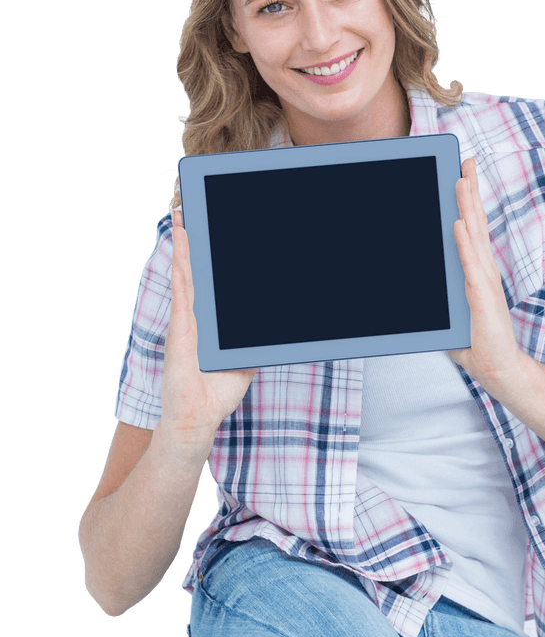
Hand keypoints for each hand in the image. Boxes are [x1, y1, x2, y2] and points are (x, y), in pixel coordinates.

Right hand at [161, 207, 257, 442]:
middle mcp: (194, 320)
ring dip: (182, 252)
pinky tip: (180, 258)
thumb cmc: (216, 395)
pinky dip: (181, 277)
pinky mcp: (180, 334)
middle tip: (187, 218)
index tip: (209, 237)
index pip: (208, 287)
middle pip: (193, 275)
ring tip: (180, 225)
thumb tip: (272, 339)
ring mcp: (185, 325)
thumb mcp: (245, 365)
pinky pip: (182, 300)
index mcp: (206, 325)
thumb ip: (255, 348)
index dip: (207, 263)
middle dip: (190, 247)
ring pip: (185, 280)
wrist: (198, 418)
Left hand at [447, 158, 520, 392]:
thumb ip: (437, 303)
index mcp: (477, 271)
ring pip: (473, 236)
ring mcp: (484, 281)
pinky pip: (470, 265)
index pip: (472, 230)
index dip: (469, 202)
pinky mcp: (481, 297)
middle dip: (471, 191)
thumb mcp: (449, 317)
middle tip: (467, 162)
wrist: (500, 369)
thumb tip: (411, 300)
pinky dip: (464, 243)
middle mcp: (483, 270)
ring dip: (467, 207)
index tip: (463, 176)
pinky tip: (457, 223)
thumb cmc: (477, 344)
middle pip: (475, 223)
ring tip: (462, 180)